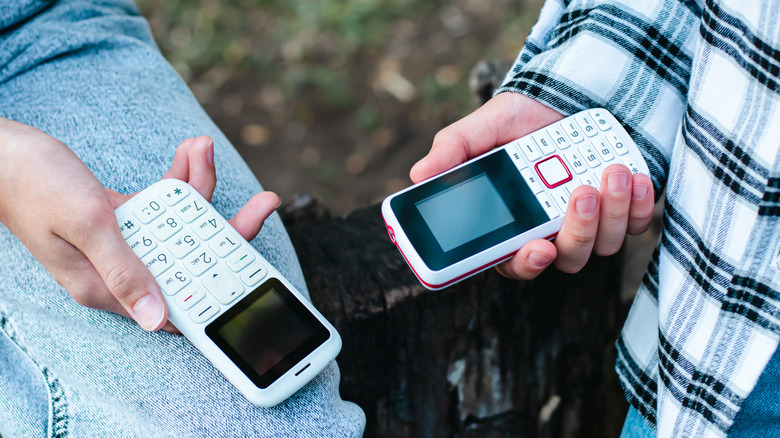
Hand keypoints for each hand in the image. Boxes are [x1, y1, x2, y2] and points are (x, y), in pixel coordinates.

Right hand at [0, 119, 278, 331]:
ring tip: (204, 148)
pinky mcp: (120, 219)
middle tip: (264, 201)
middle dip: (227, 228)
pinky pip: (161, 205)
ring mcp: (121, 244)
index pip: (178, 300)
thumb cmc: (31, 183)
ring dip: (198, 187)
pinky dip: (176, 179)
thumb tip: (158, 319)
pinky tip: (189, 151)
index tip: (256, 270)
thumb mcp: (86, 224)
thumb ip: (125, 270)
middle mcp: (118, 270)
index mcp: (108, 286)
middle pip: (190, 260)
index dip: (220, 288)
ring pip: (179, 225)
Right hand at [410, 93, 653, 279]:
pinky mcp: (627, 211)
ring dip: (612, 212)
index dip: (526, 264)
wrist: (570, 94)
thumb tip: (418, 175)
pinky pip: (639, 225)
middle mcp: (553, 232)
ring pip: (605, 244)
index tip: (536, 249)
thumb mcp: (483, 128)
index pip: (516, 262)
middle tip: (580, 191)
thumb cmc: (521, 119)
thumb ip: (454, 150)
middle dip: (578, 230)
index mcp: (514, 225)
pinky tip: (635, 176)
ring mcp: (592, 225)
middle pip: (566, 258)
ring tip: (611, 170)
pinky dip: (641, 205)